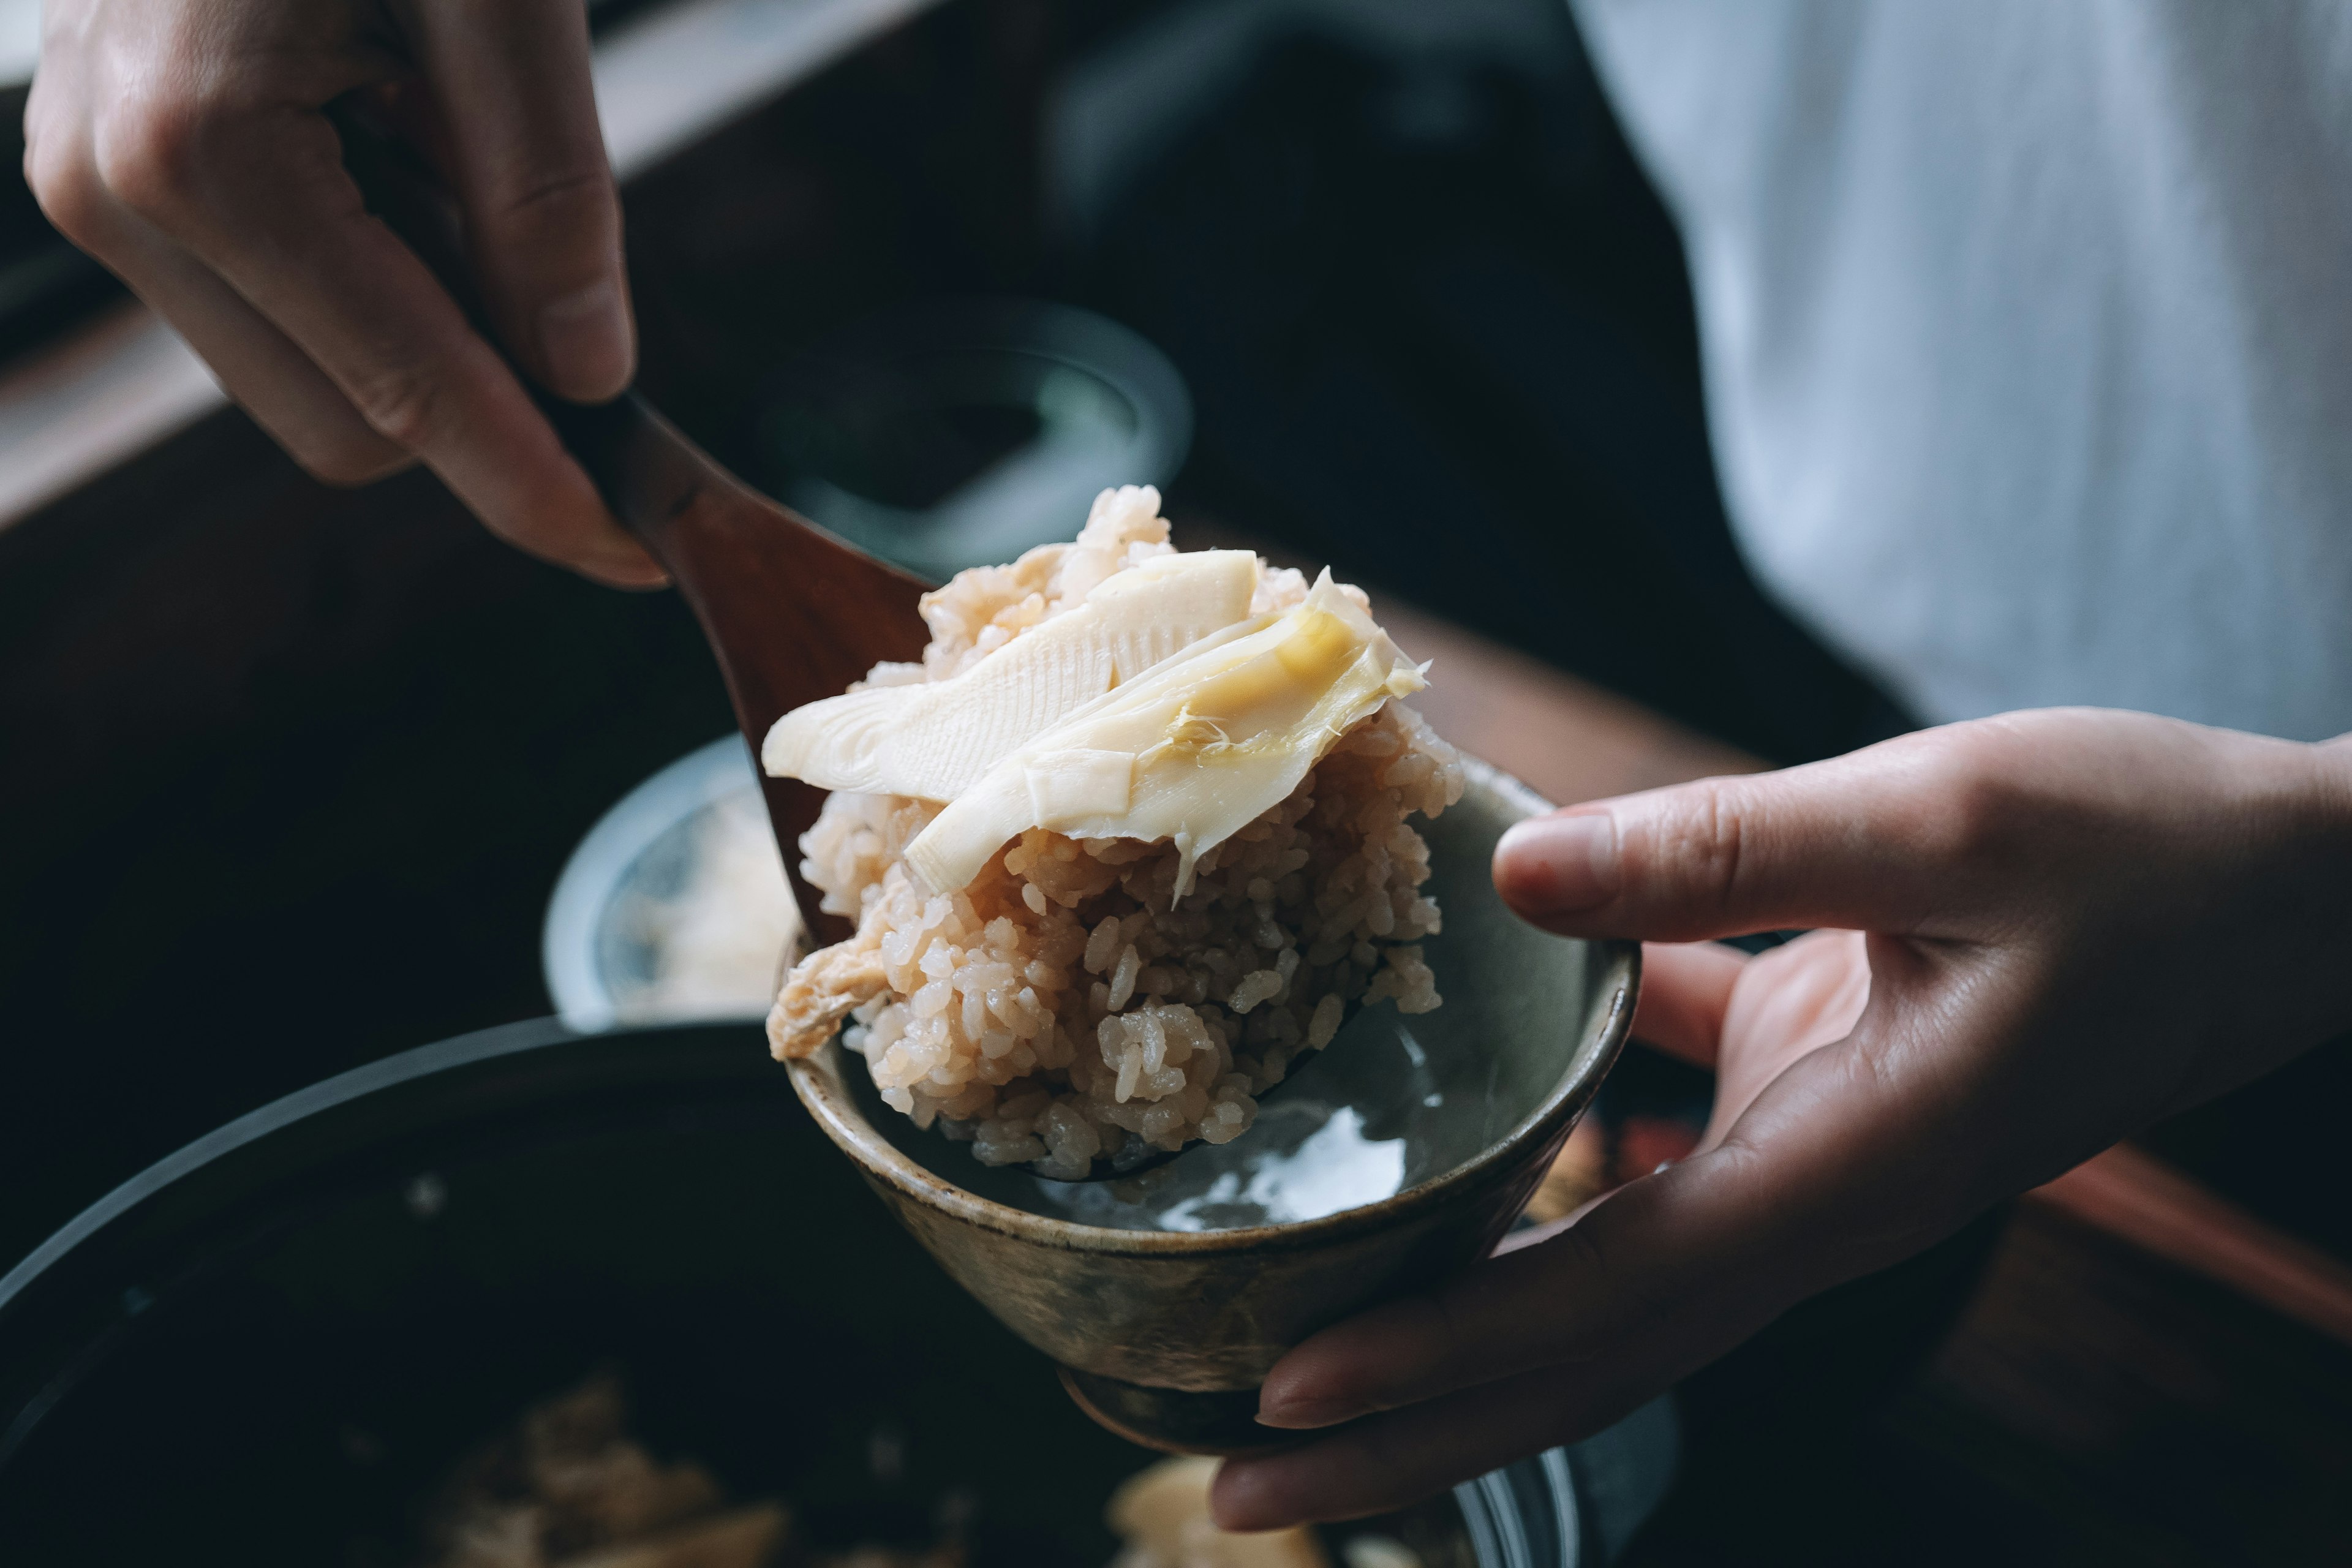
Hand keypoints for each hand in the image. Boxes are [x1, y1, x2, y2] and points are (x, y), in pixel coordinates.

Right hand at [24, 0, 662, 585]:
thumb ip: (546, 192)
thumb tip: (589, 377)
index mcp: (204, 156)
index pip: (409, 406)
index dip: (537, 491)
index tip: (634, 552)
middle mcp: (116, 196)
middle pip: (352, 434)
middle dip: (481, 401)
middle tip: (557, 277)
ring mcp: (99, 190)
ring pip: (310, 386)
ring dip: (424, 334)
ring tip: (451, 167)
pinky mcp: (118, 175)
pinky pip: (276, 311)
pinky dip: (374, 283)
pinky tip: (399, 161)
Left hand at [1215, 708, 2351, 1527]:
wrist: (2282, 890)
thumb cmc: (2145, 855)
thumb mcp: (1944, 819)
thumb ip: (1725, 848)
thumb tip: (1513, 873)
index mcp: (1840, 1175)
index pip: (1599, 1302)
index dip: (1437, 1356)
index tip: (1288, 1401)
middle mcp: (1803, 1201)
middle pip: (1574, 1353)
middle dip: (1409, 1433)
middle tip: (1235, 1484)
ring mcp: (1797, 1154)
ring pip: (1593, 1271)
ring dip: (1449, 1323)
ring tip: (1297, 1354)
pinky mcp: (1799, 1082)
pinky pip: (1646, 1135)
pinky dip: (1543, 1144)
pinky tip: (1446, 1100)